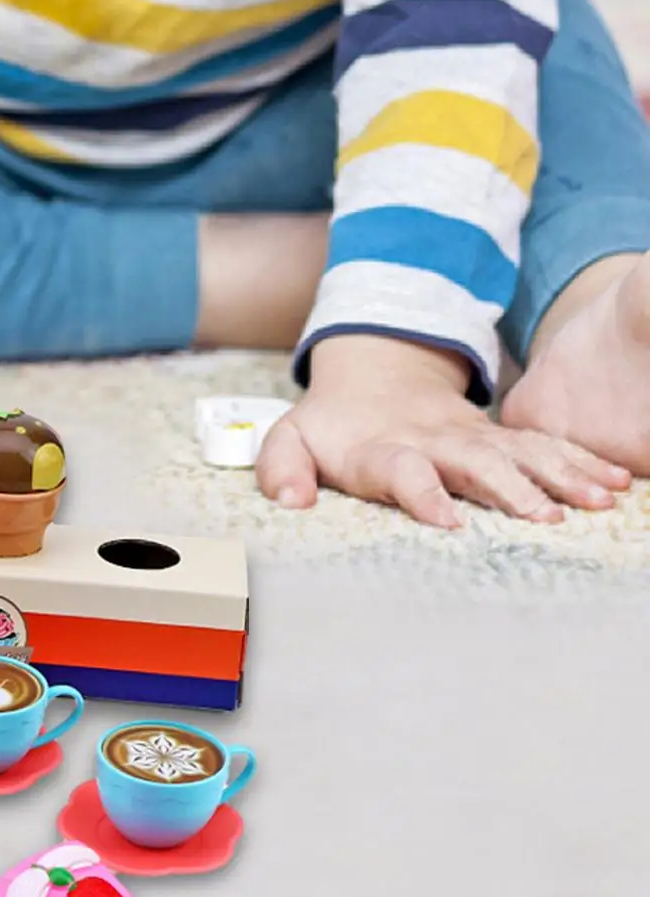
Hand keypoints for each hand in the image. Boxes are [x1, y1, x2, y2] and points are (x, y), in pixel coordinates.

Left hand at [257, 334, 629, 526]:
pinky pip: (546, 445)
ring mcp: (472, 436)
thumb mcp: (290, 440)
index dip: (420, 493)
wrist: (374, 376)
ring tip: (598, 499)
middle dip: (510, 487)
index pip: (401, 470)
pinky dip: (581, 461)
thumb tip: (290, 502)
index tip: (447, 521)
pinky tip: (616, 482)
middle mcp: (433, 440)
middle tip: (544, 518)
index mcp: (381, 448)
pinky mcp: (500, 437)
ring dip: (560, 475)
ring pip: (521, 451)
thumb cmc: (332, 426)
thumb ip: (281, 469)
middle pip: (475, 462)